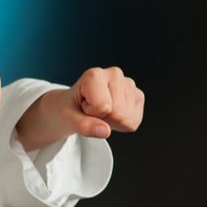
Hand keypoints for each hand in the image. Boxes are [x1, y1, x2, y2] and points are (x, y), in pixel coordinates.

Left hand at [15, 66, 143, 151]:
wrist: (71, 106)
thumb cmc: (69, 109)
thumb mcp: (68, 119)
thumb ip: (83, 126)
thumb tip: (105, 131)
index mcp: (95, 75)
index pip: (103, 108)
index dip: (91, 114)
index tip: (83, 106)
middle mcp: (115, 74)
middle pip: (118, 114)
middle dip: (102, 119)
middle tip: (91, 111)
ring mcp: (129, 84)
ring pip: (127, 119)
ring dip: (111, 122)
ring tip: (99, 111)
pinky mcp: (137, 96)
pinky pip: (133, 122)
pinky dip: (121, 125)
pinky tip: (110, 113)